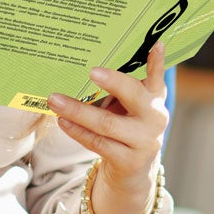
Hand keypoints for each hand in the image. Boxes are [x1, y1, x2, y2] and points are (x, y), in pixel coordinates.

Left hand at [46, 42, 168, 213]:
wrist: (134, 170)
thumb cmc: (128, 126)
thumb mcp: (132, 106)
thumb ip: (121, 87)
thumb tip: (85, 68)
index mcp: (156, 98)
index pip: (157, 76)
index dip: (157, 61)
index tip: (155, 43)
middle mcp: (155, 117)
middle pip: (133, 95)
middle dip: (113, 82)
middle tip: (91, 72)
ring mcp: (144, 141)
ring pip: (107, 123)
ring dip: (78, 111)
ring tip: (55, 100)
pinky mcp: (128, 160)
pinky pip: (98, 142)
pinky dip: (77, 131)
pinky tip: (62, 121)